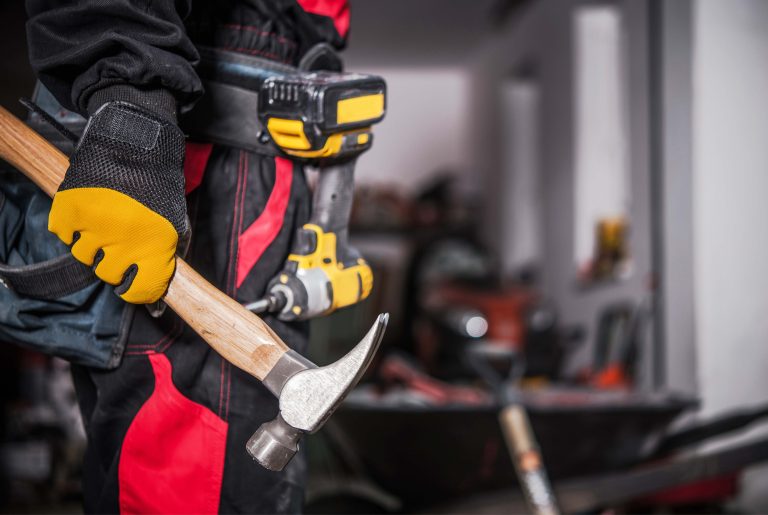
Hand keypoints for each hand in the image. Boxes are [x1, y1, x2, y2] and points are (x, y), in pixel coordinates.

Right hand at [49, 101, 186, 303]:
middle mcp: (125, 241)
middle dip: (113, 262)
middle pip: (108, 274)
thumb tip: (157, 294)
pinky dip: (72, 226)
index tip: (133, 281)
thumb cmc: (159, 183)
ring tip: (105, 220)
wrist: (135, 141)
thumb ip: (169, 255)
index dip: (136, 289)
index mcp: (156, 246)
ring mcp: (94, 226)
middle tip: (119, 241)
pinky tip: (89, 211)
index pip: (141, 290)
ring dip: (93, 243)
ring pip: (84, 256)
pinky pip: (64, 234)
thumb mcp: (176, 220)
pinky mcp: (70, 210)